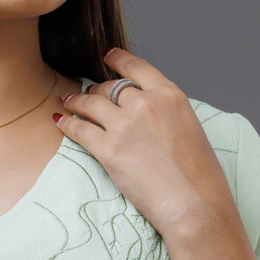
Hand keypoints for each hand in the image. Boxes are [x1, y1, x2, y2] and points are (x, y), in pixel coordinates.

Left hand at [53, 49, 237, 242]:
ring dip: (76, 101)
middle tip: (88, 93)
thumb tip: (152, 117)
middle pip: (110, 87)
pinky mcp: (108, 149)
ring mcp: (125, 125)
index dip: (117, 59)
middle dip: (96, 89)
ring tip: (68, 102)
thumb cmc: (200, 178)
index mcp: (170, 96)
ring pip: (90, 103)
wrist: (195, 205)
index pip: (136, 68)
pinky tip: (59, 121)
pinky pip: (79, 129)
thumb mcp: (191, 130)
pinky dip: (66, 123)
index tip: (107, 55)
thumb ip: (168, 116)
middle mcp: (145, 104)